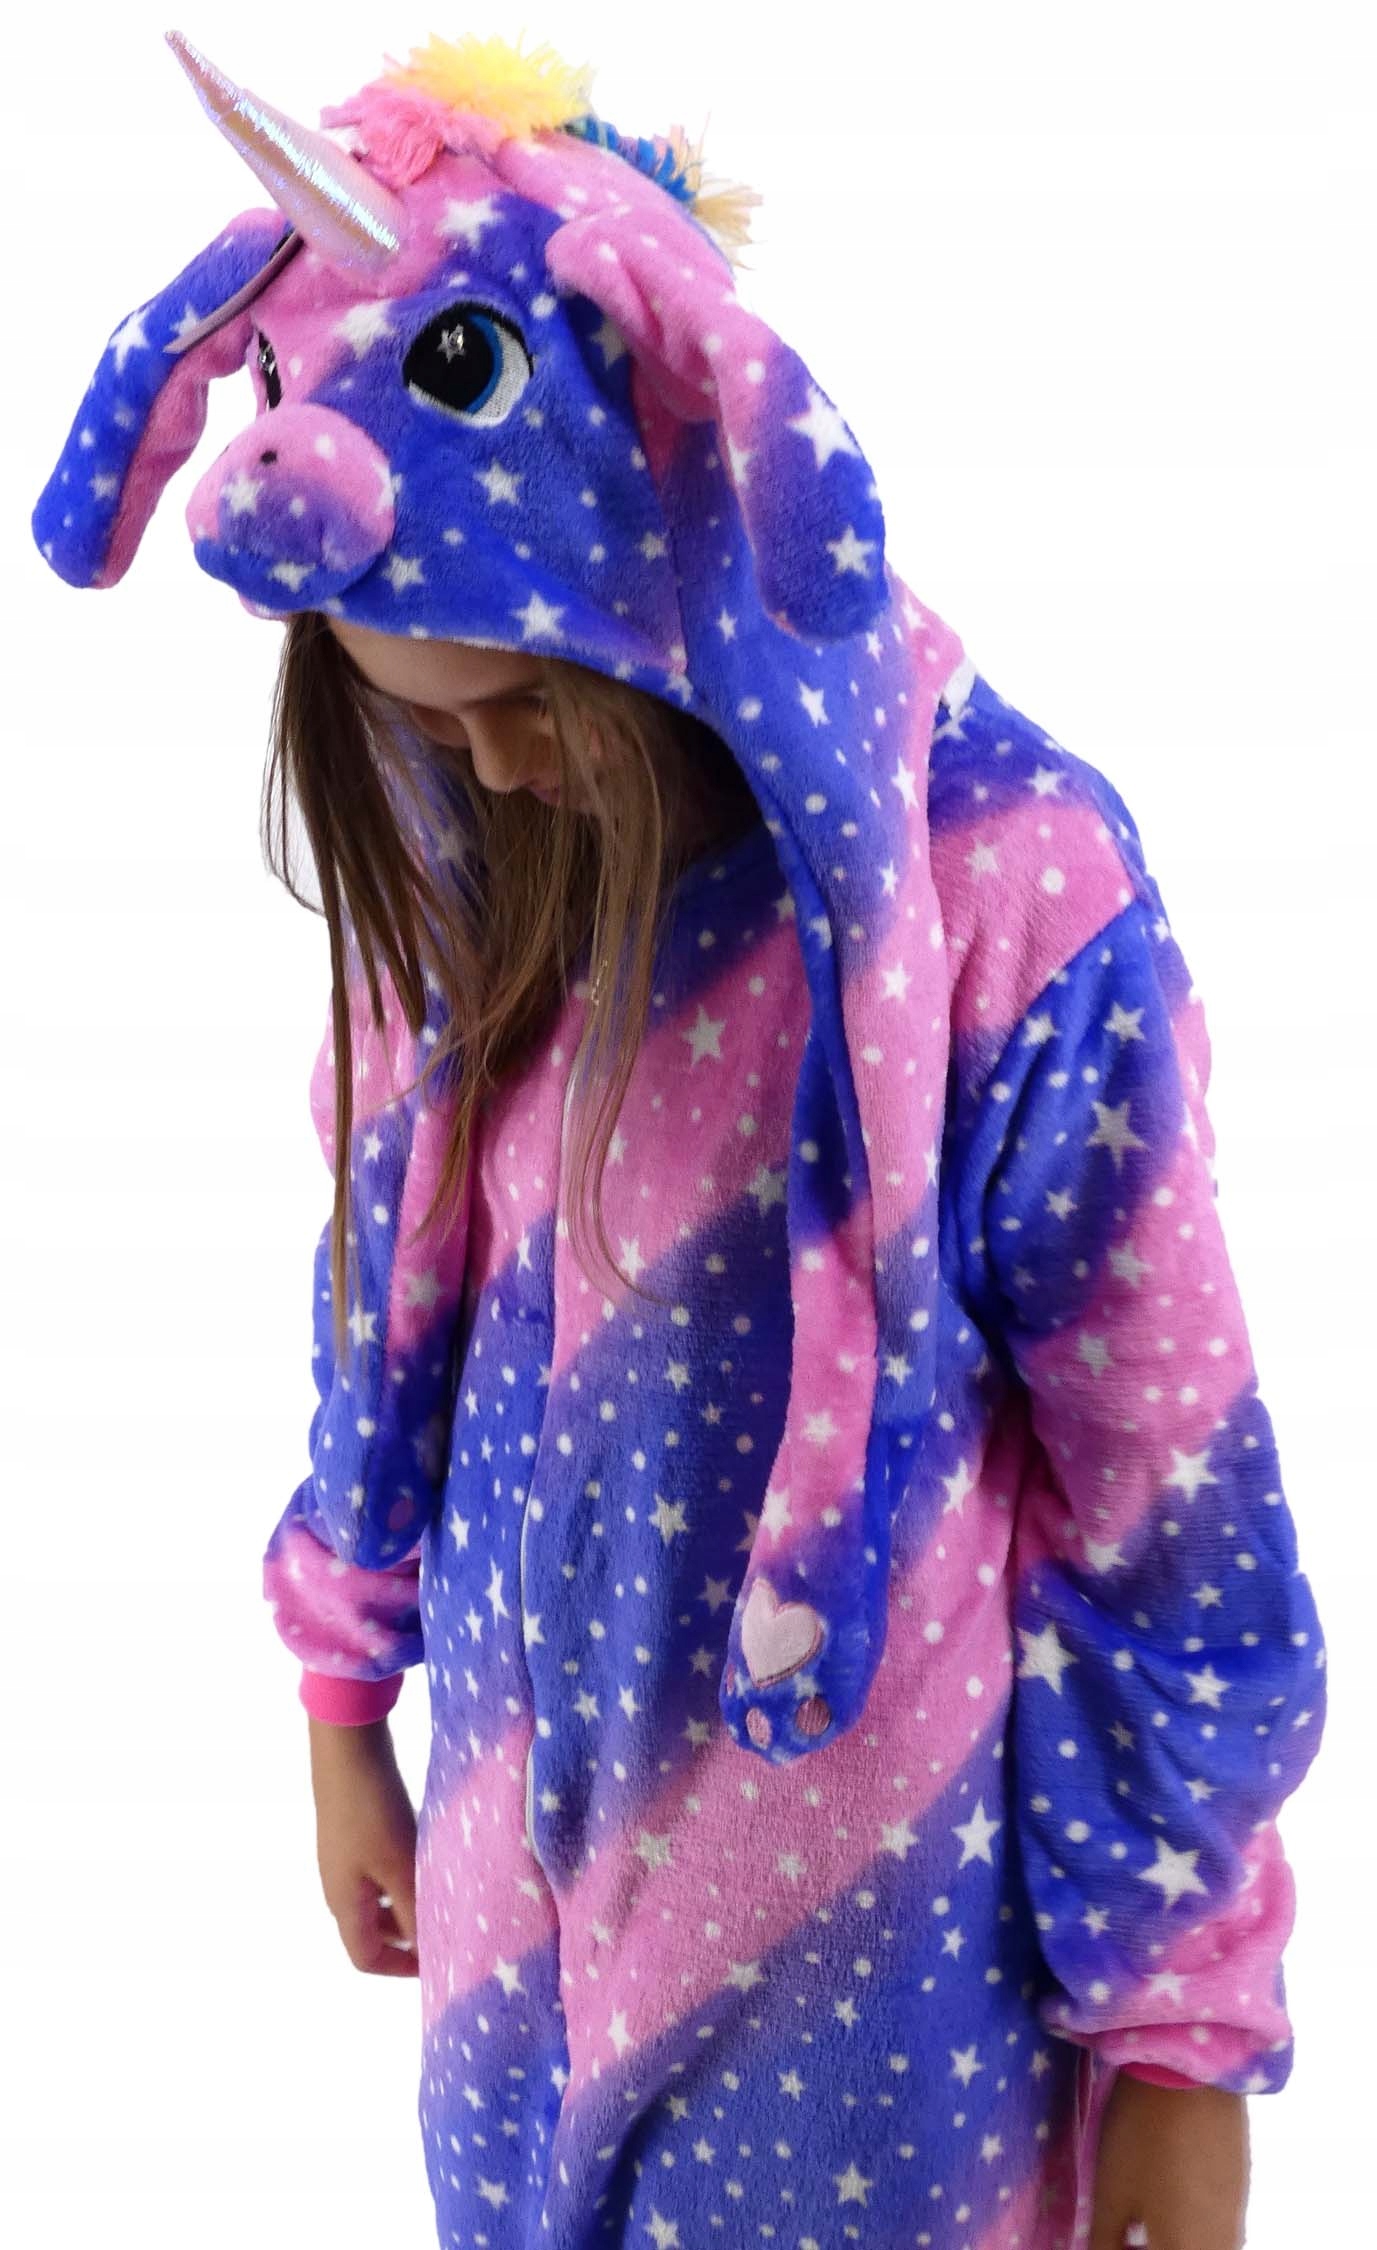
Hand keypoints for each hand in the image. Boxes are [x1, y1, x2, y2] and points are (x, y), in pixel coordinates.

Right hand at [307, 1715, 418, 1976]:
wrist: (347, 1747)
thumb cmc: (373, 1812)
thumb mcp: (400, 1867)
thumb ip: (414, 1913)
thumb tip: (430, 1952)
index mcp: (344, 1904)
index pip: (366, 1958)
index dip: (402, 1968)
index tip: (440, 1960)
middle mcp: (338, 1886)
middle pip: (372, 1930)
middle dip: (409, 1934)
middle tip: (449, 1923)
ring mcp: (343, 1856)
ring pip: (379, 1897)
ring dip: (408, 1901)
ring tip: (444, 1888)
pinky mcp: (353, 1830)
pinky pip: (379, 1868)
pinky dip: (403, 1873)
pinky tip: (429, 1853)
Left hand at [1089, 2074, 1249, 2249]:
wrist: (1190, 2073)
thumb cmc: (1141, 2137)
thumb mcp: (1110, 2196)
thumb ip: (1105, 2242)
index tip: (1113, 2240)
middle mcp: (1221, 2244)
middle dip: (1155, 2247)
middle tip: (1124, 2232)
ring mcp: (1237, 2216)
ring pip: (1204, 2244)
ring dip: (1175, 2239)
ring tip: (1142, 2212)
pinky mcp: (1242, 2186)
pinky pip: (1217, 2226)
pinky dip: (1191, 2223)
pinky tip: (1168, 2190)